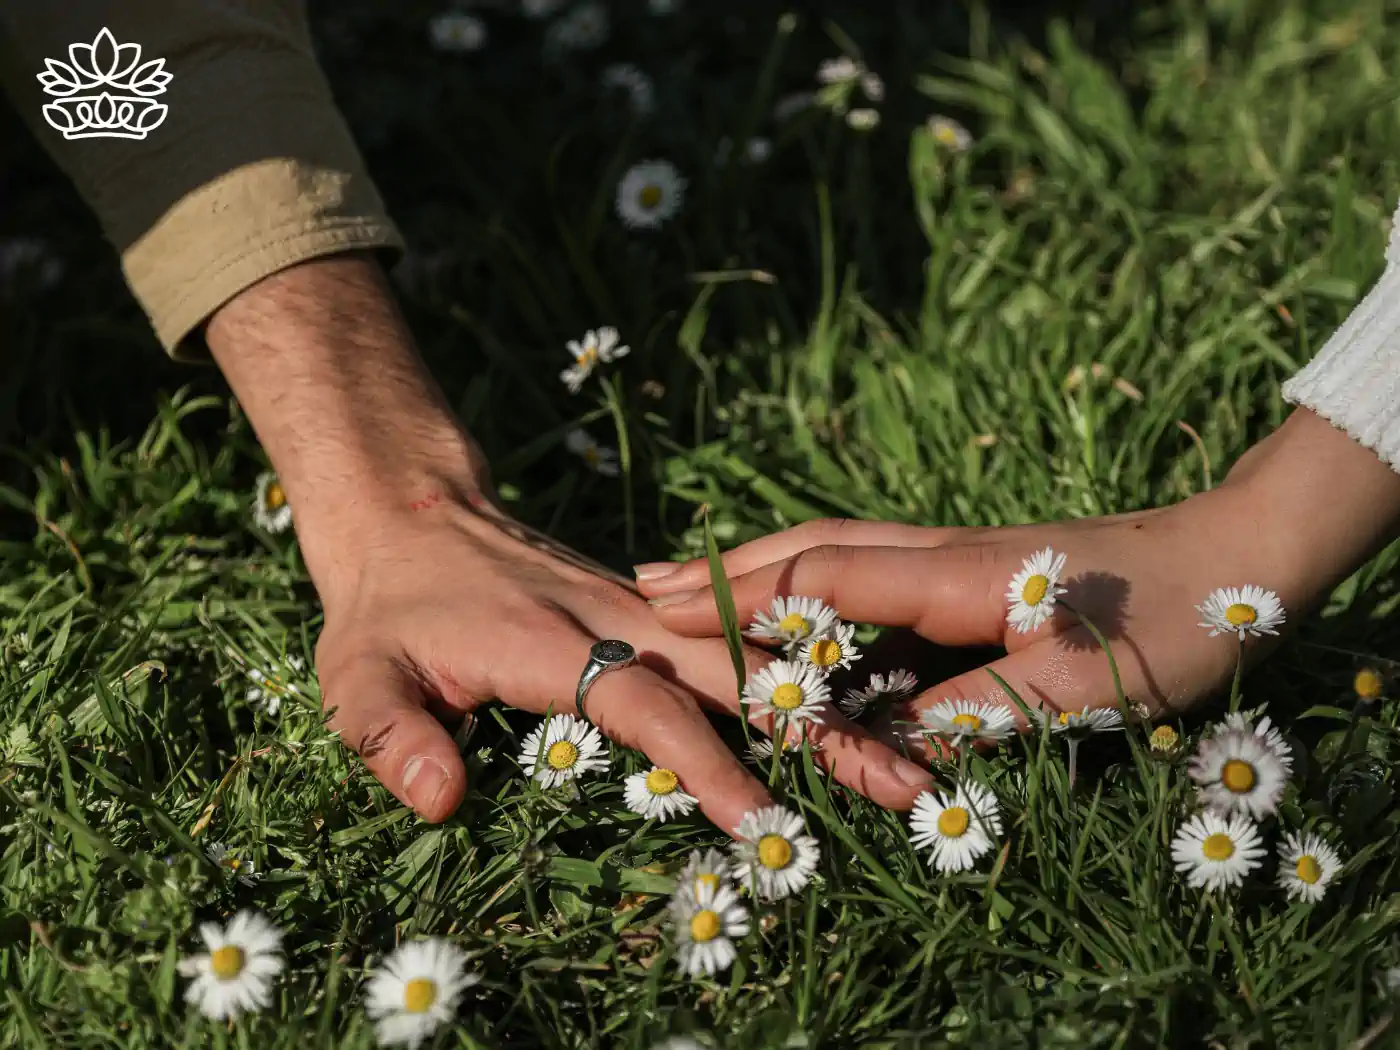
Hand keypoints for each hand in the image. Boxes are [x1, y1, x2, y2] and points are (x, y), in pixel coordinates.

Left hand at [204, 254, 933, 831]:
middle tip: (904, 786)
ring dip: (827, 706)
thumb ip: (390, 734)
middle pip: (739, 676)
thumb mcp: (355, 675)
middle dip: (820, 732)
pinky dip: (796, 681)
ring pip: (755, 655)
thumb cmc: (386, 609)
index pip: (648, 710)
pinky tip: (847, 716)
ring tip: (906, 758)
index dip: (706, 767)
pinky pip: (737, 646)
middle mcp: (621, 622)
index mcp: (556, 645)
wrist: (415, 513)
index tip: (763, 821)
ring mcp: (644, 613)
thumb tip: (438, 801)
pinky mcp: (653, 614)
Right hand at [637, 409, 1399, 745]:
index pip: (822, 578)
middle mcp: (936, 554)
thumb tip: (887, 742)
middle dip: (725, 570)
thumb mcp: (1079, 688)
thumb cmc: (1167, 620)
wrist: (1233, 552)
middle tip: (643, 584)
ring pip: (833, 553)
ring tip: (689, 582)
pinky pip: (867, 573)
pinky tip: (790, 602)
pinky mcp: (967, 573)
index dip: (742, 599)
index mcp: (952, 575)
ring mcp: (950, 558)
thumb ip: (977, 711)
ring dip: (758, 568)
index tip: (663, 609)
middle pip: (810, 550)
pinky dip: (808, 580)